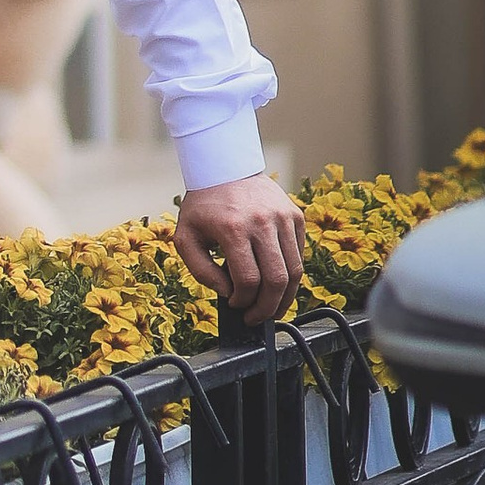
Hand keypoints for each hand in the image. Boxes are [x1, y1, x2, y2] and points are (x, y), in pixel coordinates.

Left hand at [175, 170, 305, 324]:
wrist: (224, 167)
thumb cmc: (203, 205)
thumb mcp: (186, 236)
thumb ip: (201, 271)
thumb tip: (229, 294)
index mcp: (234, 227)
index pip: (248, 280)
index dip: (243, 301)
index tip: (236, 305)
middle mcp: (262, 221)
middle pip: (276, 281)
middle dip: (268, 309)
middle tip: (257, 318)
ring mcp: (283, 217)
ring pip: (294, 272)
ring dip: (285, 298)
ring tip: (271, 308)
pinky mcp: (295, 215)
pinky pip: (299, 256)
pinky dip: (290, 275)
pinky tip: (276, 282)